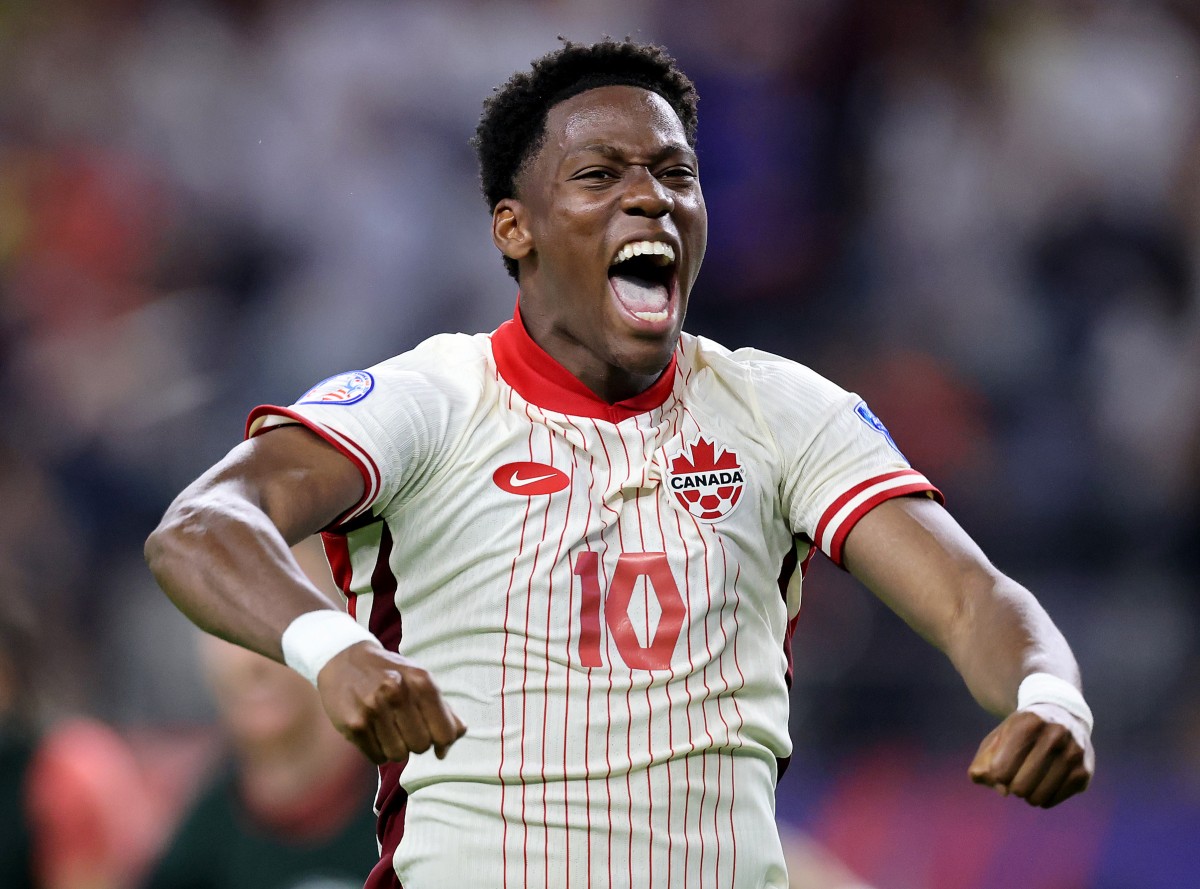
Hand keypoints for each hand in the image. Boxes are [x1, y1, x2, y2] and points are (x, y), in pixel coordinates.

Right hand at [316, 642, 466, 762]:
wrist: (344, 659)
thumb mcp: (420, 680)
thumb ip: (443, 707)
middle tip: (405, 728)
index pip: (445, 732)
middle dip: (416, 742)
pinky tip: (373, 733)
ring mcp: (374, 708)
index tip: (437, 742)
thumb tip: (459, 734)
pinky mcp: (354, 724)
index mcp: (421, 680)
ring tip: (389, 730)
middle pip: (422, 746)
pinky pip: (377, 757)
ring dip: (396, 748)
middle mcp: (398, 692)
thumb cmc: (390, 673)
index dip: (443, 743)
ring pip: (399, 755)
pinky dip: (378, 751)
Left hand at [968, 704, 1093, 807]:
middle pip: (1019, 786)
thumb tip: (1001, 790)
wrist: (1062, 714)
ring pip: (1037, 797)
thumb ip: (984, 762)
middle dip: (1012, 786)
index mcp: (1029, 723)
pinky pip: (1053, 800)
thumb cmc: (1022, 730)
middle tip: (1016, 776)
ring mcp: (1073, 754)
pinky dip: (1043, 798)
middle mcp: (1055, 735)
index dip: (996, 775)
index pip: (1001, 769)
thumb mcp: (998, 736)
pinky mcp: (1084, 772)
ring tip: (1029, 780)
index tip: (999, 770)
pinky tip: (1044, 783)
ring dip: (1027, 794)